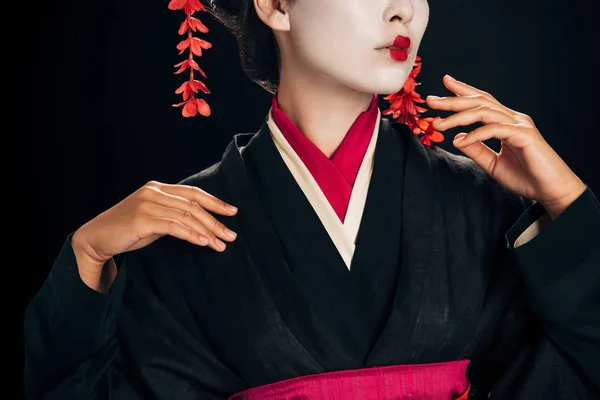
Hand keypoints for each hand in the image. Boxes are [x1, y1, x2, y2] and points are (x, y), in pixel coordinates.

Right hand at [73, 180, 238, 275]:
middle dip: (215, 221)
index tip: (232, 211)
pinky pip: (174, 226)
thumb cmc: (126, 231)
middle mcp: (153, 192)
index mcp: (157, 188)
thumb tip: (201, 224)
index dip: (215, 201)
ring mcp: (146, 204)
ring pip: (187, 216)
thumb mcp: (153, 218)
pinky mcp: (141, 219)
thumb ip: (172, 215)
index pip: (193, 193)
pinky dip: (192, 234)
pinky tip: (204, 242)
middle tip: (231, 235)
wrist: (95, 239)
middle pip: (193, 205)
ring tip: (222, 244)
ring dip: (207, 231)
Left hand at [425, 75, 586, 219]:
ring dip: (459, 116)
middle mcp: (513, 119)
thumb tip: (456, 138)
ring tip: (439, 124)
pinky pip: (495, 129)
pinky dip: (475, 134)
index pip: (482, 101)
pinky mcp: (524, 136)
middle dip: (453, 99)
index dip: (463, 90)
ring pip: (485, 112)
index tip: (445, 82)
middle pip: (479, 102)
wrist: (551, 190)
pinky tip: (461, 140)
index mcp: (505, 122)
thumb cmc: (526, 177)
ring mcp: (519, 125)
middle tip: (431, 100)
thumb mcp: (492, 163)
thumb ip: (476, 150)